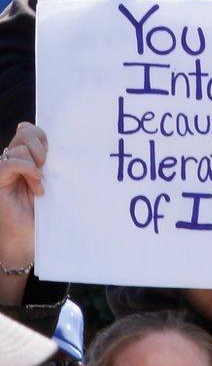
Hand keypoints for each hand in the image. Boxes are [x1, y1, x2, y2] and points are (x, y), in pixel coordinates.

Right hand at [0, 122, 46, 267]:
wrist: (30, 235)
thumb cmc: (43, 208)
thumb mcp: (50, 178)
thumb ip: (47, 158)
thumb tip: (43, 137)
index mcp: (27, 156)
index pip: (29, 129)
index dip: (42, 136)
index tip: (51, 153)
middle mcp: (14, 159)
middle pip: (25, 133)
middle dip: (40, 146)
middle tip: (46, 167)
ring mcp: (5, 170)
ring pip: (20, 146)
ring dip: (36, 163)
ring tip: (40, 183)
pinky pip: (11, 163)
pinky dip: (27, 169)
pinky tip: (37, 184)